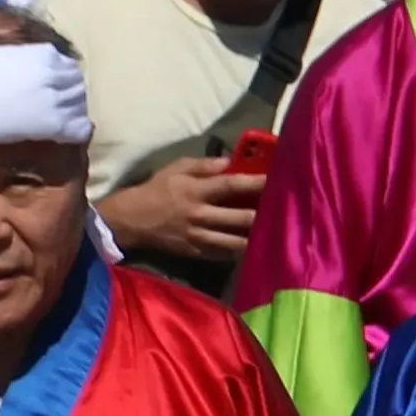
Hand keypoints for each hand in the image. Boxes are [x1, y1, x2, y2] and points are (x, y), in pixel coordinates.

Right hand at [107, 148, 269, 282]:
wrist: (132, 219)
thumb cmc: (157, 189)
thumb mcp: (176, 168)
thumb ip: (204, 165)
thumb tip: (230, 161)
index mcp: (196, 191)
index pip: (231, 185)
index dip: (255, 183)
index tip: (275, 180)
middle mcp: (200, 215)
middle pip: (239, 218)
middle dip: (262, 215)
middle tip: (282, 211)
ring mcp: (199, 237)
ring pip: (235, 242)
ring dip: (255, 238)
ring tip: (274, 233)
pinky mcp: (196, 253)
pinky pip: (222, 255)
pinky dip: (238, 251)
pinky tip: (253, 247)